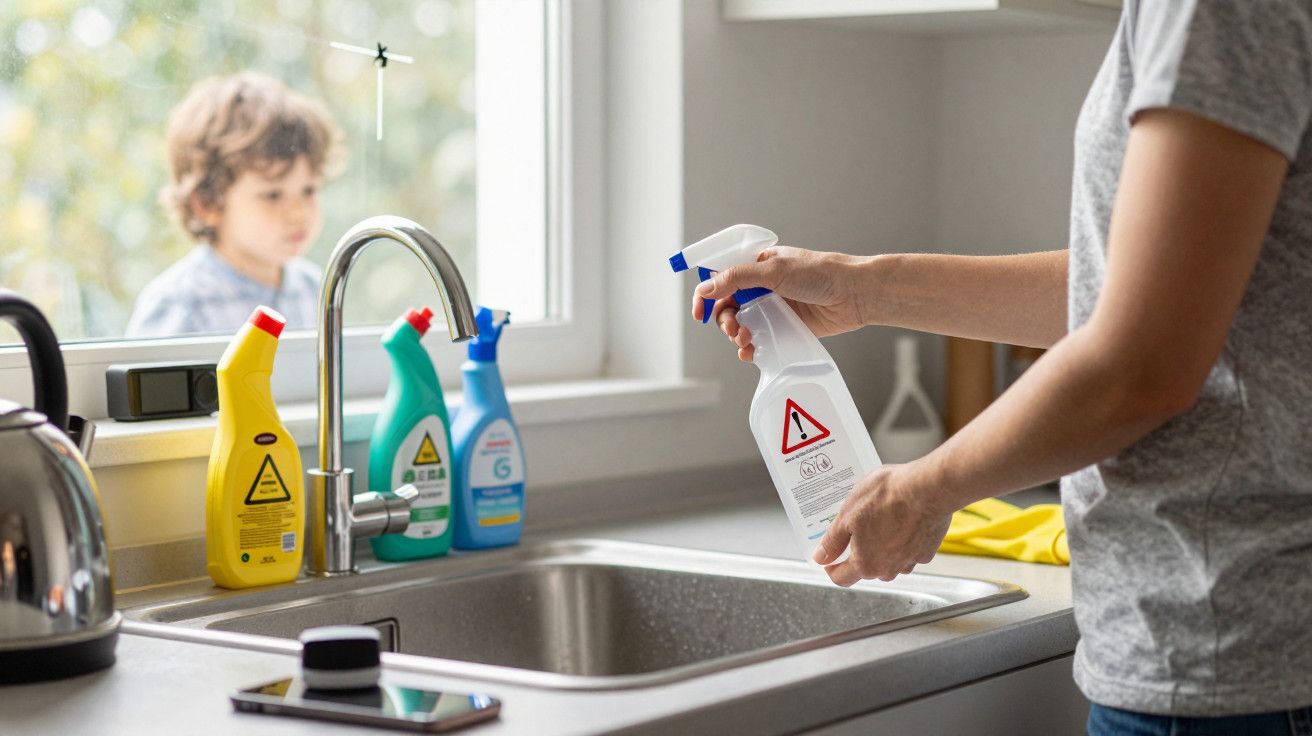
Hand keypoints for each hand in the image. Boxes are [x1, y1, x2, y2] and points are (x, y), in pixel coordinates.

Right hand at [692, 246, 870, 361]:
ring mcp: (774, 309)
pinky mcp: (785, 329)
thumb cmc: (821, 273)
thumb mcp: (774, 270)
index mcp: (757, 266)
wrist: (856, 294)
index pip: (721, 278)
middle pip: (727, 306)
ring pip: (741, 325)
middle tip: (732, 329)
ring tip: (744, 340)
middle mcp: (763, 287)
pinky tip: (750, 353)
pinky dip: (750, 349)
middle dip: (723, 319)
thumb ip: (737, 278)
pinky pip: (760, 340)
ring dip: (735, 334)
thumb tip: (705, 288)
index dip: (706, 295)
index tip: (699, 313)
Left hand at [812, 464, 951, 586]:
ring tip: (881, 519)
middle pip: (867, 568)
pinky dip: (904, 538)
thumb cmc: (887, 497)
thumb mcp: (848, 515)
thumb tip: (821, 557)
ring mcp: (911, 560)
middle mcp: (890, 569)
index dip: (831, 568)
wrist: (927, 487)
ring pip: (890, 560)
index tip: (829, 558)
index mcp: (867, 564)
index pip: (842, 578)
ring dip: (883, 545)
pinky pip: (910, 549)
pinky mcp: (928, 549)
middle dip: (859, 551)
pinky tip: (901, 518)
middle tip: (856, 527)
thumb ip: (833, 541)